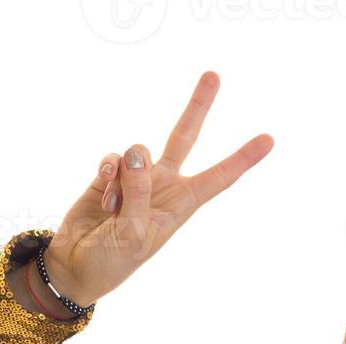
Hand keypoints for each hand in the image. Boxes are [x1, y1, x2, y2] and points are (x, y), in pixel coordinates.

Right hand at [42, 70, 273, 306]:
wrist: (75, 266)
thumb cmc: (112, 262)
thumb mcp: (133, 236)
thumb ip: (139, 194)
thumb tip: (137, 153)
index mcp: (182, 205)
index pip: (219, 178)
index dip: (243, 158)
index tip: (270, 139)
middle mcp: (163, 186)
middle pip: (184, 137)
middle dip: (198, 107)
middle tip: (214, 75)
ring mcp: (136, 179)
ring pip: (138, 150)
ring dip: (124, 177)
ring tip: (114, 210)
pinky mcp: (110, 175)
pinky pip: (113, 157)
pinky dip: (107, 174)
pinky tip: (103, 197)